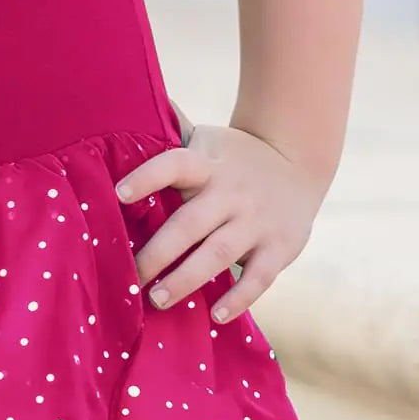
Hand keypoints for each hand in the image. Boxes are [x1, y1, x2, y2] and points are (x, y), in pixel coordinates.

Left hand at [117, 122, 324, 325]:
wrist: (300, 162)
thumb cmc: (235, 156)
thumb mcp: (207, 140)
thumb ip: (172, 134)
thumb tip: (126, 103)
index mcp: (207, 164)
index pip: (174, 164)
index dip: (147, 177)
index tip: (119, 194)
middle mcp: (230, 192)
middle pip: (189, 223)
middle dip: (158, 252)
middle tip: (131, 277)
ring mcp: (256, 221)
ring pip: (218, 253)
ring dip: (187, 279)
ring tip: (157, 299)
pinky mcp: (280, 247)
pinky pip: (258, 277)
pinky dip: (239, 298)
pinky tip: (216, 315)